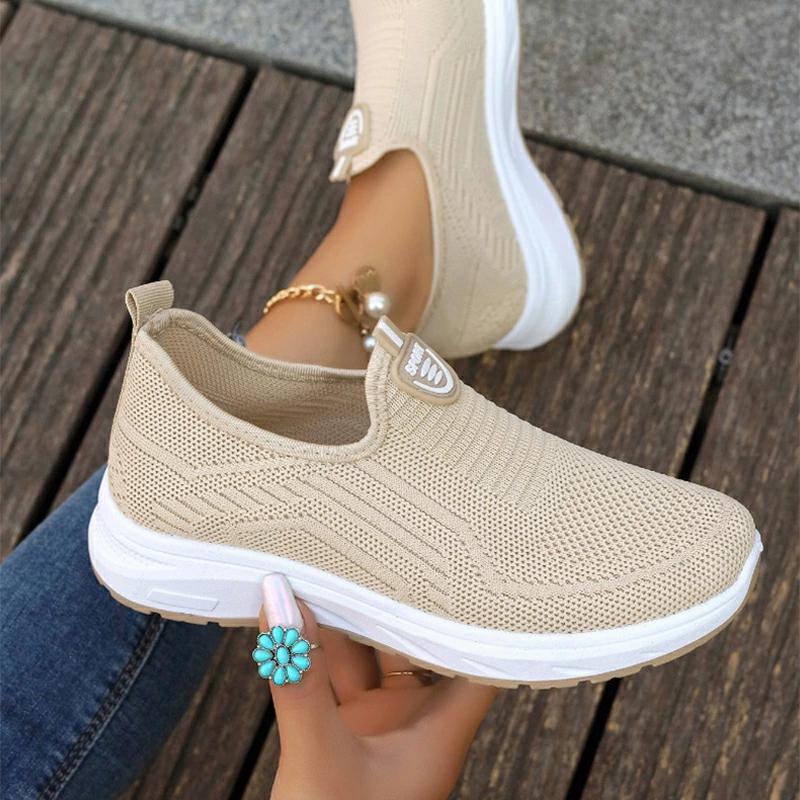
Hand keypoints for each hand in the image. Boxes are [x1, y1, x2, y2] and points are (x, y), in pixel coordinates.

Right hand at [259, 575, 498, 799]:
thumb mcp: (317, 758)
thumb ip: (298, 677)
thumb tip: (278, 600)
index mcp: (442, 730)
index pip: (483, 655)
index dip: (483, 608)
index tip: (471, 558)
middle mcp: (417, 720)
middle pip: (418, 640)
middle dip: (397, 595)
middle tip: (382, 536)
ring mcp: (378, 724)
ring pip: (369, 652)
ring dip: (348, 614)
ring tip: (333, 556)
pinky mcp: (341, 730)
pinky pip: (332, 672)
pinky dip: (316, 642)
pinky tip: (300, 603)